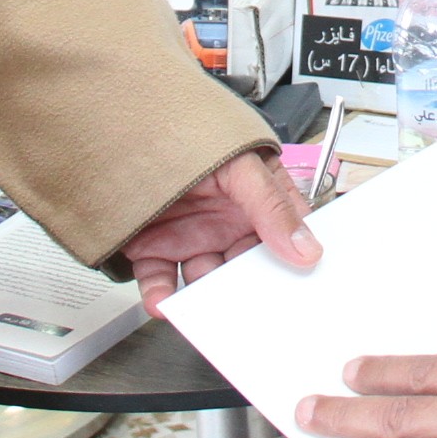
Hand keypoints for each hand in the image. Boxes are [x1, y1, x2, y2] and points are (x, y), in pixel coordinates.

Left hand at [119, 150, 320, 314]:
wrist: (130, 124)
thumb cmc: (190, 132)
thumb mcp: (242, 165)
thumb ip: (272, 206)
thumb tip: (305, 248)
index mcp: (256, 205)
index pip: (281, 244)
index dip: (290, 268)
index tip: (293, 292)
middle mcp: (226, 225)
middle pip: (242, 271)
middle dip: (244, 293)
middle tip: (247, 313)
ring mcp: (191, 238)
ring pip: (203, 281)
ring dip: (203, 300)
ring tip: (203, 312)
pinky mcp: (155, 248)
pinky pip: (161, 280)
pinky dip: (161, 296)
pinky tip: (163, 303)